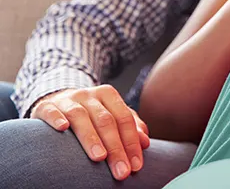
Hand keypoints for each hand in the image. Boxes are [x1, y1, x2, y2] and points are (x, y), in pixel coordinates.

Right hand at [31, 85, 150, 180]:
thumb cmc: (91, 113)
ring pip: (80, 116)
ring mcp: (68, 100)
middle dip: (115, 148)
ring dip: (91, 138)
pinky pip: (52, 111)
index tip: (136, 166)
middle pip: (106, 121)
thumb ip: (130, 127)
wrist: (57, 100)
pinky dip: (56, 119)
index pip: (124, 119)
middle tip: (121, 171)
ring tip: (99, 158)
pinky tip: (62, 129)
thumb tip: (145, 142)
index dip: (132, 143)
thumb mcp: (112, 115)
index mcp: (109, 95)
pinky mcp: (47, 106)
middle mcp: (89, 95)